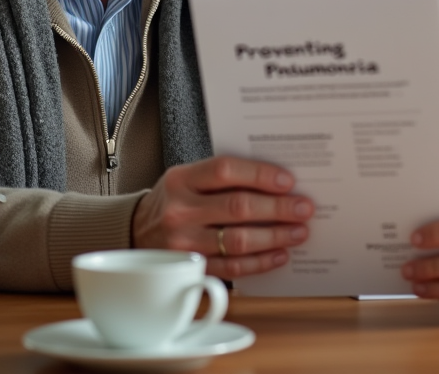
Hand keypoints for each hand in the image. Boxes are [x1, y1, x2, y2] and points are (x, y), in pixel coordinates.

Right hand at [131, 156, 313, 279]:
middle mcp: (180, 210)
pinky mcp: (190, 268)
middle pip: (238, 208)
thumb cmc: (174, 199)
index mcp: (181, 179)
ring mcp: (184, 243)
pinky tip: (279, 255)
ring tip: (299, 232)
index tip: (288, 181)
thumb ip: (222, 177)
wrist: (134, 230)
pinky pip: (231, 268)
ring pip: (238, 241)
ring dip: (275, 237)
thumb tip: (276, 183)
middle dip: (278, 209)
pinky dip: (260, 262)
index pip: (226, 171)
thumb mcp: (187, 177)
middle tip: (304, 208)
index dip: (260, 175)